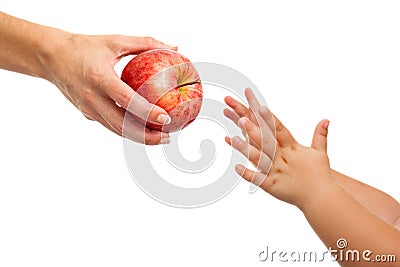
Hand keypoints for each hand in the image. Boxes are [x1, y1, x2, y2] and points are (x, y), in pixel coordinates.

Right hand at [42, 33, 175, 143]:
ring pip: (116, 130)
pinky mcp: (87, 113)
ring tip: (159, 137)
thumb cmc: (83, 47)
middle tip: (167, 136)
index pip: (126, 101)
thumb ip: (145, 43)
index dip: (147, 112)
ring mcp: (88, 109)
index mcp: (99, 78)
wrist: (51, 57)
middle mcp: (92, 98)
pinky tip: (143, 130)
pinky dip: (127, 131)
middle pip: (122, 125)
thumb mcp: (114, 41)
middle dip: (146, 135)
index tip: (166, 118)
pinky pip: (110, 126)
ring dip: (138, 137)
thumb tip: (174, 46)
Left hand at [225, 89, 333, 209]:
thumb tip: (326, 119)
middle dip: (254, 130)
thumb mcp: (320, 153)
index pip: (280, 130)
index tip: (261, 107)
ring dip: (246, 149)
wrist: (321, 198)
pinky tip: (236, 167)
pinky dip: (247, 173)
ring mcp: (276, 171)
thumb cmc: (320, 175)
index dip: (270, 119)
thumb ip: (320, 135)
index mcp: (293, 148)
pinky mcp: (272, 185)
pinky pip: (257, 179)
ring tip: (232, 139)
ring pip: (259, 158)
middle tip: (241, 119)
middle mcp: (283, 158)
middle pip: (266, 142)